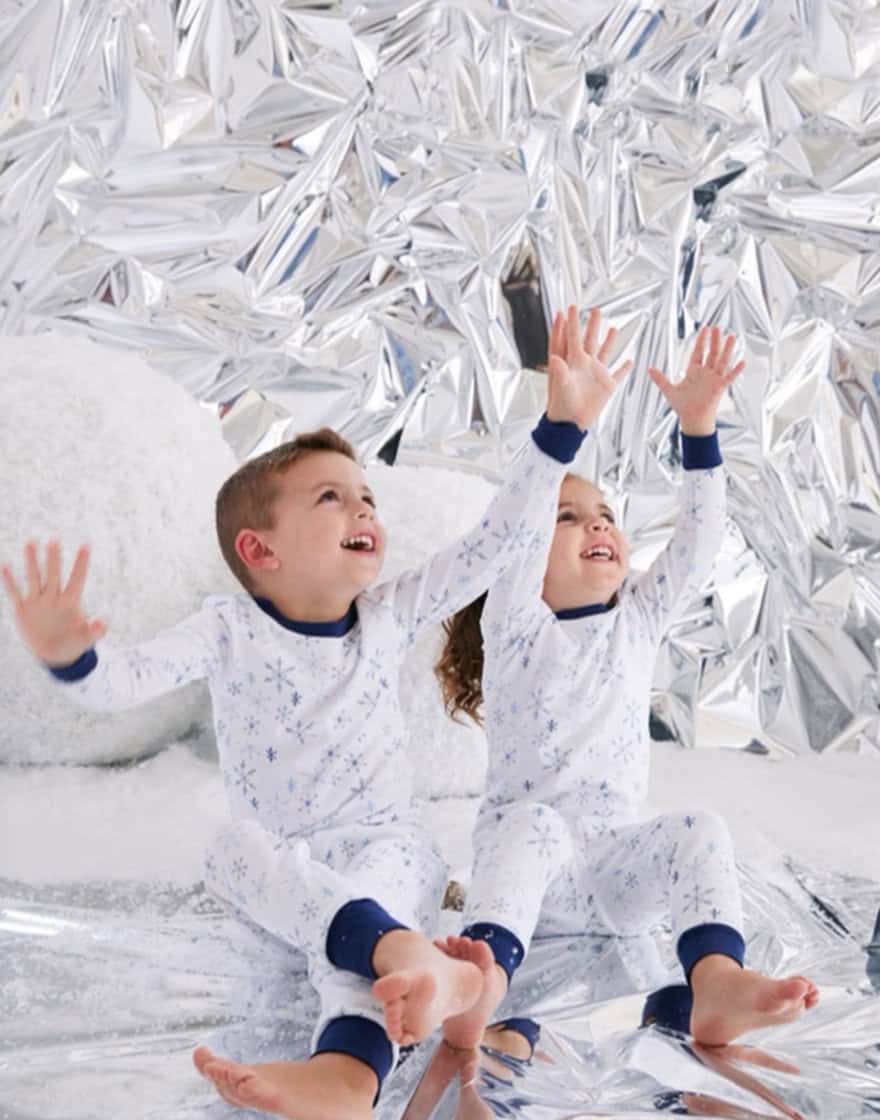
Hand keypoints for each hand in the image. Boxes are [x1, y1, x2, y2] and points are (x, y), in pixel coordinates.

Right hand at [2, 541, 105, 665]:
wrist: (55, 653)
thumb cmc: (74, 642)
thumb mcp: (86, 638)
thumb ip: (95, 630)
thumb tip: (101, 623)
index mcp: (71, 601)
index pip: (77, 579)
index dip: (81, 564)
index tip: (86, 546)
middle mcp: (54, 597)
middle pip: (54, 574)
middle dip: (53, 559)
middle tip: (54, 540)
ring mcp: (38, 601)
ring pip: (34, 578)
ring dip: (32, 562)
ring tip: (30, 543)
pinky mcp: (24, 610)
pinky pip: (15, 593)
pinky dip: (10, 581)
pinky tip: (5, 566)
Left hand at [545, 306, 631, 428]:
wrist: (570, 424)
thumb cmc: (561, 405)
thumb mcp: (560, 387)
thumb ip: (560, 372)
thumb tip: (554, 359)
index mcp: (573, 363)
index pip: (573, 338)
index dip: (572, 323)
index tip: (570, 308)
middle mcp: (586, 365)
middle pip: (590, 340)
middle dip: (591, 325)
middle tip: (594, 310)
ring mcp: (597, 375)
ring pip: (605, 353)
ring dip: (610, 341)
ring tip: (613, 328)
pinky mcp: (607, 386)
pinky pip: (618, 374)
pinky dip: (625, 368)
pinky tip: (630, 360)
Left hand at [648, 325, 744, 435]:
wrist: (691, 419)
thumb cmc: (682, 406)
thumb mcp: (669, 390)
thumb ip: (660, 379)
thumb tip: (649, 369)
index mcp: (693, 371)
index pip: (698, 352)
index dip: (701, 340)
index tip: (705, 328)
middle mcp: (705, 373)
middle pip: (711, 353)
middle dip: (714, 340)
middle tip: (717, 327)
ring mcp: (714, 379)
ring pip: (721, 361)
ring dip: (727, 349)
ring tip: (732, 336)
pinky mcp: (719, 387)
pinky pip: (729, 377)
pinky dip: (735, 370)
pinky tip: (742, 362)